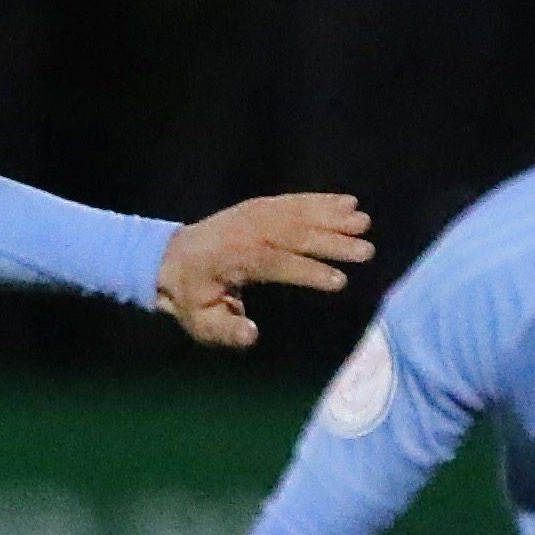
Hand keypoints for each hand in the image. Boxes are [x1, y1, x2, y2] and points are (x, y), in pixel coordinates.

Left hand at [155, 191, 370, 347]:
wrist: (167, 258)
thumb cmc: (190, 297)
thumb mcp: (200, 322)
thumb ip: (226, 330)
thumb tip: (252, 334)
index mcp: (232, 260)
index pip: (275, 263)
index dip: (307, 272)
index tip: (340, 281)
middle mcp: (245, 232)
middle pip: (293, 234)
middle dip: (331, 242)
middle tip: (367, 252)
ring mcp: (252, 214)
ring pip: (297, 213)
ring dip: (332, 217)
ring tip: (364, 223)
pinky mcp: (258, 206)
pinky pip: (292, 201)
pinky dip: (320, 200)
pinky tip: (348, 203)